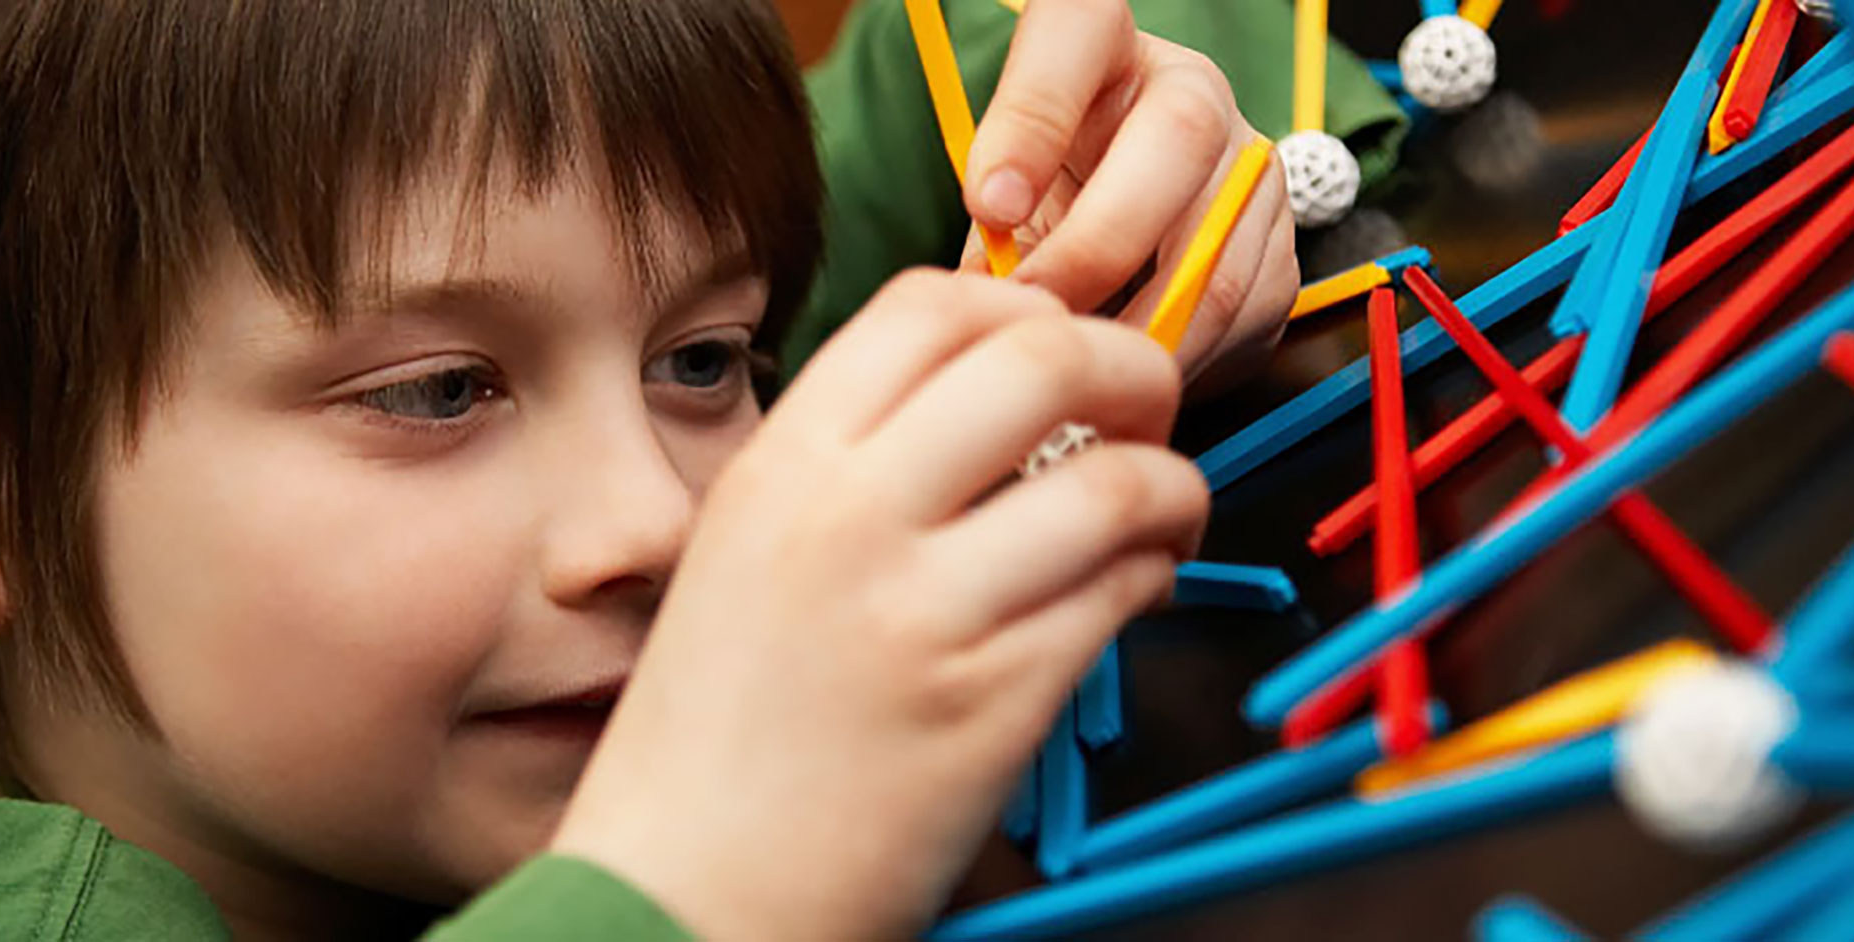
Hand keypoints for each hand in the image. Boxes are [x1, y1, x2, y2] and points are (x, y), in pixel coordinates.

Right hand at [550, 270, 1208, 937]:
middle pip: (1044, 358)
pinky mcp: (995, 703)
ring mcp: (925, 611)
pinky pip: (1123, 592)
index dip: (1030, 309)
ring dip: (1172, 487)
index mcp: (782, 467)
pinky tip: (1132, 593)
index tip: (1062, 352)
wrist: (681, 895)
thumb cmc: (722, 734)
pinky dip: (1155, 577)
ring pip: (1116, 482)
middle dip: (1133, 370)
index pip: (935, 304)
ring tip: (1161, 518)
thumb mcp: (747, 554)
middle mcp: (848, 518)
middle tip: (1147, 412)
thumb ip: (856, 467)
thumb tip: (1008, 394)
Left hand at [964, 0, 1297, 393]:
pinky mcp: (1281, 238)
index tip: (990, 204)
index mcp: (1104, 45)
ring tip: (1083, 361)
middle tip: (1044, 313)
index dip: (1032, 115)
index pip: (1078, 24)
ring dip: (1144, 325)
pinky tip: (1135, 365)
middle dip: (1101, 247)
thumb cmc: (1056, 190)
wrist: (1129, 215)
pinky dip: (1185, 353)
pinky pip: (1245, 309)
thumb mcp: (1009, 190)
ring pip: (1218, 244)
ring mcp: (1249, 161)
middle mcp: (1192, 86)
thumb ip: (997, 231)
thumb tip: (986, 301)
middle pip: (1179, 135)